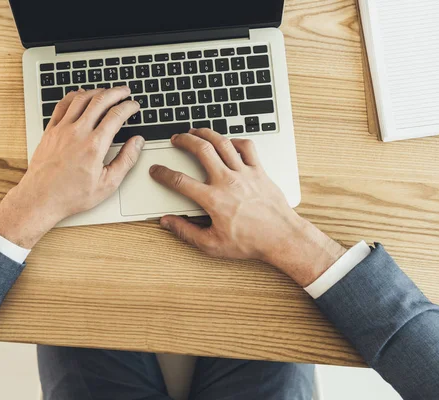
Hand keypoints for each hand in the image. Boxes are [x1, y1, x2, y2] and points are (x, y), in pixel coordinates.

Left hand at [0, 87, 143, 248]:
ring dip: (97, 91)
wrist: (41, 198)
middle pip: (100, 100)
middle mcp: (77, 132)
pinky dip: (74, 96)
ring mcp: (62, 129)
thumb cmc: (71, 195)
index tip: (134, 105)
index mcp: (94, 145)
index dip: (129, 107)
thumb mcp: (107, 184)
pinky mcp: (50, 131)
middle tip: (125, 91)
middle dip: (116, 93)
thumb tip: (137, 143)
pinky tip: (80, 95)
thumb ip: (126, 160)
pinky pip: (62, 105)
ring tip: (106, 91)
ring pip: (81, 99)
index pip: (116, 115)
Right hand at [149, 128, 345, 286]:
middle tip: (176, 139)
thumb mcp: (212, 244)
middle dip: (184, 140)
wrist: (281, 238)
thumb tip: (168, 222)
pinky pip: (247, 148)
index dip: (164, 174)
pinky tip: (228, 142)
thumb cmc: (250, 242)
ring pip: (222, 143)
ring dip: (206, 133)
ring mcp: (245, 174)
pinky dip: (235, 141)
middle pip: (201, 150)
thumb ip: (186, 232)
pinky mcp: (259, 172)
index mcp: (213, 200)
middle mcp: (228, 182)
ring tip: (196, 131)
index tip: (157, 170)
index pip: (180, 181)